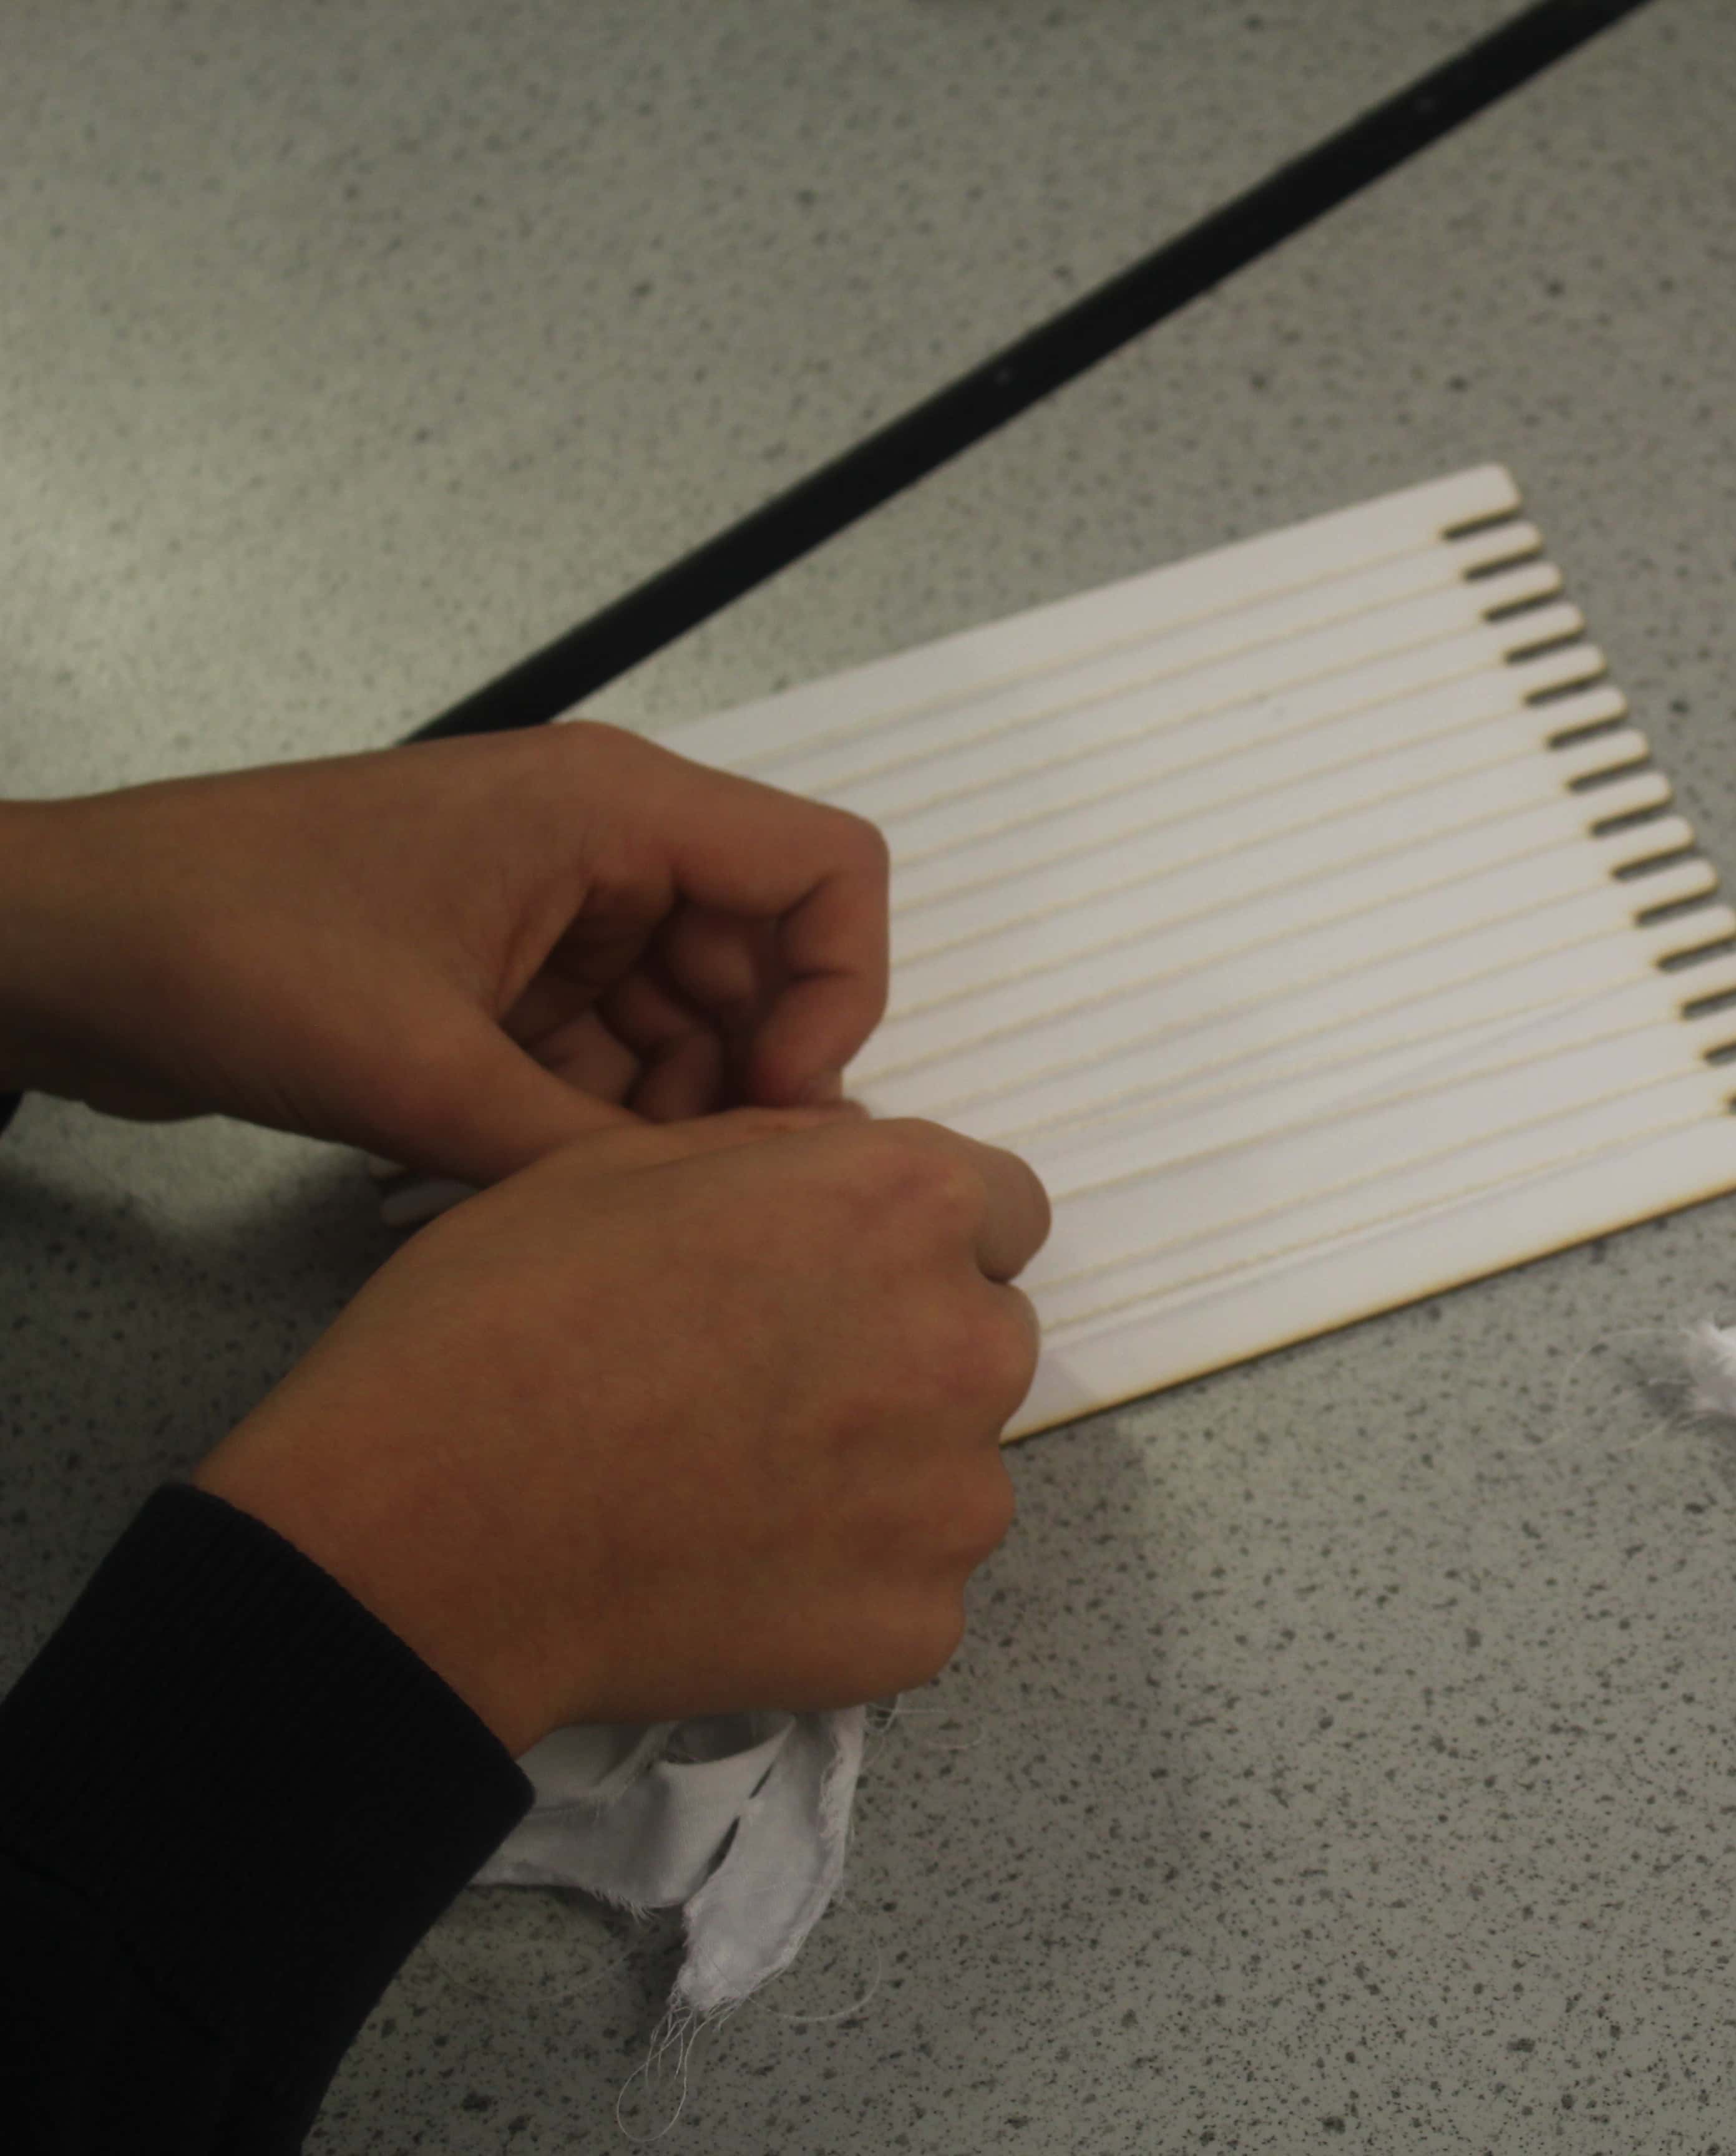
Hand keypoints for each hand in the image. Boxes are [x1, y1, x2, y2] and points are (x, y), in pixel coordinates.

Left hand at [0, 724, 887, 1181]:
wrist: (60, 947)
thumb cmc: (227, 948)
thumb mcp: (428, 1073)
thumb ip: (595, 1151)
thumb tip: (731, 1217)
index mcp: (613, 809)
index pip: (827, 875)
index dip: (837, 994)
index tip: (777, 1104)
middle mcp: (602, 844)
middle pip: (764, 961)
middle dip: (744, 1080)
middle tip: (687, 1187)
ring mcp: (550, 907)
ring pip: (687, 1020)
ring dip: (664, 1114)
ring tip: (600, 1199)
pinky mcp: (498, 969)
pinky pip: (605, 1048)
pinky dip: (596, 1119)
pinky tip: (545, 1186)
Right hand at [192, 1109, 1050, 1752]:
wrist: (421, 1542)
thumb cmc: (497, 1332)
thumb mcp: (621, 1166)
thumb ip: (779, 1156)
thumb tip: (843, 1165)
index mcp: (905, 1207)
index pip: (1000, 1210)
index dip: (911, 1239)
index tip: (834, 1278)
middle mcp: (967, 1343)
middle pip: (981, 1336)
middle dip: (901, 1351)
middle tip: (761, 1391)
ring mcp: (956, 1498)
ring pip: (955, 1467)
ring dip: (880, 1473)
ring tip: (731, 1490)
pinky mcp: (921, 1623)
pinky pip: (913, 1586)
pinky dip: (846, 1583)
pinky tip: (732, 1573)